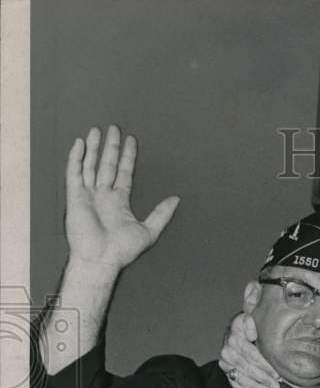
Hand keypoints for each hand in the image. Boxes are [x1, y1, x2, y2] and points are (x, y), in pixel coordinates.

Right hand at [65, 126, 178, 271]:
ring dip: (93, 148)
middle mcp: (103, 196)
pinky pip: (74, 173)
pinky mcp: (75, 197)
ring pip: (90, 165)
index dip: (127, 156)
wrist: (101, 260)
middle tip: (114, 128)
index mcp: (119, 201)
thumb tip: (177, 199)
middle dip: (110, 146)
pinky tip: (80, 143)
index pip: (123, 172)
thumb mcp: (149, 230)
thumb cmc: (122, 250)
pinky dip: (76, 158)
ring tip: (97, 130)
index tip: (131, 140)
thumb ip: (162, 213)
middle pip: (106, 164)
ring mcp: (88, 195)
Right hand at [218, 313, 280, 387]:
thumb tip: (252, 327)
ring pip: (240, 376)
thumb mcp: (256, 314)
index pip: (251, 352)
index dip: (264, 363)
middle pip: (247, 366)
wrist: (242, 328)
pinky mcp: (225, 369)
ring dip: (255, 386)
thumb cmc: (256, 323)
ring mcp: (225, 359)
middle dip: (263, 377)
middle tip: (277, 384)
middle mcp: (227, 346)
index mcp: (235, 331)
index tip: (277, 372)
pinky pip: (233, 382)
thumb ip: (254, 314)